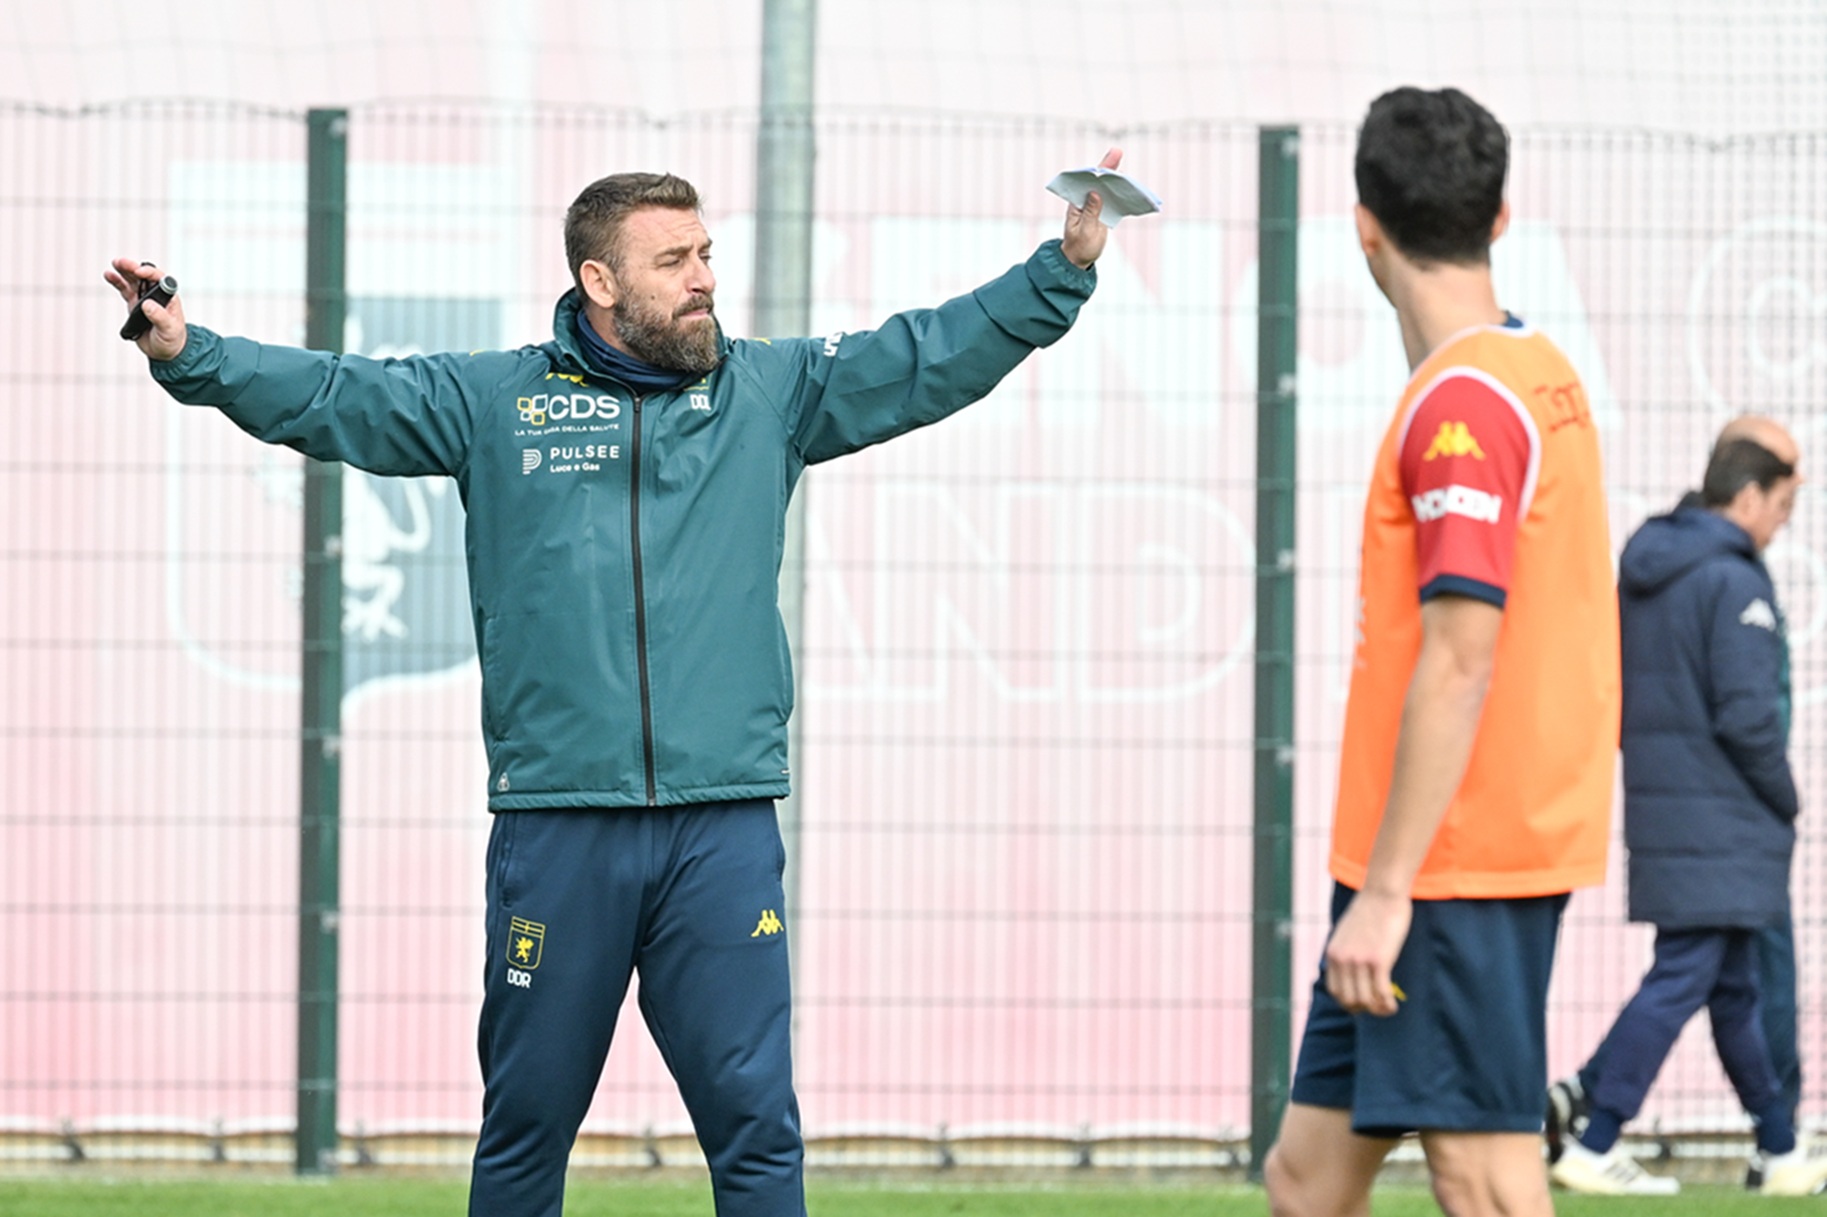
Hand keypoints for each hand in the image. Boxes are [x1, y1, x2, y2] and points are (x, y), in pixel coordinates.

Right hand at [104, 257, 186, 360]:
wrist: (164, 351)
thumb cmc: (172, 339)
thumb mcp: (169, 330)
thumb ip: (159, 317)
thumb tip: (147, 304)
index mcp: (169, 297)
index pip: (160, 279)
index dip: (150, 273)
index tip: (139, 272)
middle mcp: (156, 294)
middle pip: (144, 276)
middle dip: (133, 267)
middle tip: (120, 262)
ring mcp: (144, 298)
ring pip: (133, 281)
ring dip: (124, 271)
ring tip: (114, 264)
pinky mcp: (134, 304)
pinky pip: (125, 290)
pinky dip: (117, 282)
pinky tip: (109, 275)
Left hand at [1061, 146, 1121, 268]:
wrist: (1079, 258)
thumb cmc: (1079, 246)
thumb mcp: (1085, 231)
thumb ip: (1090, 213)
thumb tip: (1095, 193)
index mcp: (1077, 203)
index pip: (1086, 183)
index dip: (1096, 170)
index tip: (1103, 162)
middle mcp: (1085, 200)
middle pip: (1098, 180)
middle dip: (1109, 167)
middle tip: (1118, 151)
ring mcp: (1095, 204)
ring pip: (1107, 188)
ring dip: (1118, 180)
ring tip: (1129, 173)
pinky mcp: (1104, 210)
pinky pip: (1114, 199)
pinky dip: (1123, 194)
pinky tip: (1133, 191)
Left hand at [1323, 888, 1411, 1017]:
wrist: (1382, 892)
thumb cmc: (1370, 910)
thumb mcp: (1347, 932)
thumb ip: (1346, 951)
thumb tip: (1353, 971)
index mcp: (1332, 954)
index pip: (1335, 991)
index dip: (1349, 1002)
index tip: (1363, 1003)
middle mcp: (1342, 959)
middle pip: (1349, 1000)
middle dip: (1365, 1008)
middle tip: (1379, 1006)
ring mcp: (1359, 961)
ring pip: (1366, 1000)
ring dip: (1378, 1010)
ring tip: (1389, 1007)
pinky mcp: (1378, 960)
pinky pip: (1381, 993)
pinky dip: (1388, 1004)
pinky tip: (1394, 1005)